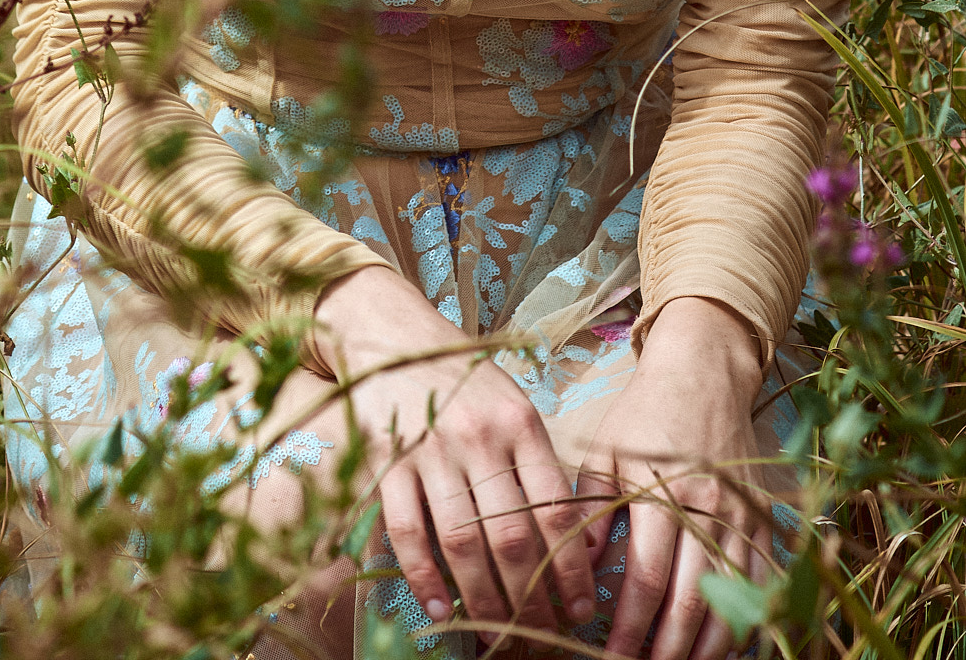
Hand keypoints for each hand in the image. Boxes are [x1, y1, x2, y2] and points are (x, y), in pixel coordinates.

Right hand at [314, 268, 597, 635]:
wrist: (394, 337)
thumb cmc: (465, 382)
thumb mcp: (514, 406)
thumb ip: (539, 465)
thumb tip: (575, 542)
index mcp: (519, 422)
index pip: (556, 508)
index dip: (572, 568)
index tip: (581, 607)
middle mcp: (478, 435)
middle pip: (512, 537)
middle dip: (532, 599)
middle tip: (542, 634)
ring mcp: (430, 449)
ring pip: (462, 544)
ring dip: (483, 601)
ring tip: (498, 637)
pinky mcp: (386, 460)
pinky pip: (407, 531)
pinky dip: (424, 577)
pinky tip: (441, 608)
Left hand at [577, 297, 769, 659]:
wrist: (704, 371)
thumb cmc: (645, 412)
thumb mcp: (605, 449)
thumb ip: (591, 506)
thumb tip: (582, 564)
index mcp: (661, 490)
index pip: (648, 578)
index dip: (630, 626)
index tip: (609, 656)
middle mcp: (707, 507)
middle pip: (692, 600)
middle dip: (667, 649)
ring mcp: (741, 515)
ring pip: (732, 600)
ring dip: (707, 646)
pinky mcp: (762, 518)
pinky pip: (761, 582)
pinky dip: (745, 619)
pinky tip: (722, 643)